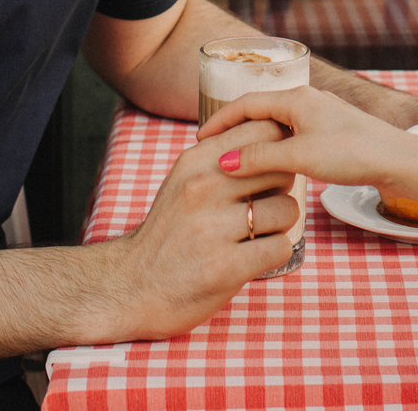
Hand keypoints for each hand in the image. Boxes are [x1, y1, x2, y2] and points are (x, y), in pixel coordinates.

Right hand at [97, 118, 297, 341]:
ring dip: (280, 225)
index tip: (275, 167)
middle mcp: (203, 188)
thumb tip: (274, 138)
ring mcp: (213, 227)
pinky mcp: (226, 266)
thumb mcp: (184, 180)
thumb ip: (222, 157)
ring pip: (287, 209)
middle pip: (282, 169)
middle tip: (264, 205)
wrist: (130, 286)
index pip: (263, 130)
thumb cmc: (168, 231)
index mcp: (196, 161)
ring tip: (257, 234)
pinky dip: (275, 253)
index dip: (280, 148)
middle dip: (283, 188)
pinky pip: (281, 246)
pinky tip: (255, 257)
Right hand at [199, 86, 415, 190]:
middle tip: (214, 148)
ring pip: (278, 123)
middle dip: (235, 127)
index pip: (246, 103)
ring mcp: (322, 115)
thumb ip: (260, 158)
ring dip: (256, 138)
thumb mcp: (299, 156)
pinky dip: (276, 146)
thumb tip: (224, 162)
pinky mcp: (334, 132)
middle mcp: (308, 100)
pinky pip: (293, 134)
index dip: (220, 120)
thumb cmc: (351, 153)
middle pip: (261, 109)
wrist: (398, 161)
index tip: (200, 138)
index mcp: (295, 98)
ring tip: (237, 158)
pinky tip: (275, 165)